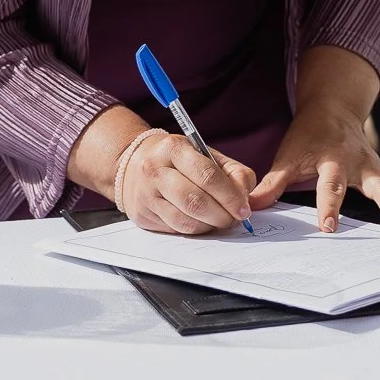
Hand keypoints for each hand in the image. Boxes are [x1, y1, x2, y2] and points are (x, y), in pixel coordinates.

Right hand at [120, 132, 257, 235]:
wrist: (134, 164)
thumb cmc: (179, 160)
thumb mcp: (207, 154)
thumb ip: (234, 172)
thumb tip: (245, 200)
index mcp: (174, 149)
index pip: (207, 176)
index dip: (230, 196)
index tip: (244, 209)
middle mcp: (155, 170)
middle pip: (195, 201)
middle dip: (221, 215)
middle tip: (234, 219)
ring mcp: (146, 195)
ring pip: (185, 221)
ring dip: (209, 226)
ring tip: (219, 221)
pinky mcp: (143, 215)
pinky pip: (175, 230)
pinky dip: (195, 230)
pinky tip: (201, 222)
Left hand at [251, 101, 379, 230]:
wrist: (331, 108)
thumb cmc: (308, 134)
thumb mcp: (287, 155)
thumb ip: (272, 183)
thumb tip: (250, 207)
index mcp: (334, 160)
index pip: (330, 187)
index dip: (328, 208)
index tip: (328, 228)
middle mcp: (360, 164)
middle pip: (378, 187)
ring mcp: (377, 167)